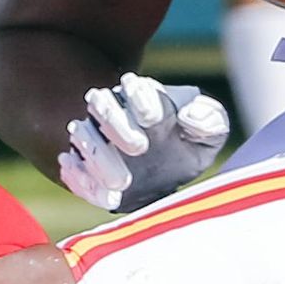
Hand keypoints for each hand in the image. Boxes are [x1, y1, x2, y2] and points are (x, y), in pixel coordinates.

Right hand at [59, 73, 231, 212]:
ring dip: (98, 158)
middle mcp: (113, 110)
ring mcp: (94, 135)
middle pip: (102, 106)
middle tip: (140, 148)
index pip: (136, 88)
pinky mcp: (83, 163)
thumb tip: (190, 116)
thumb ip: (211, 119)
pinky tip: (101, 195)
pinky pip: (73, 167)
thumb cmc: (189, 142)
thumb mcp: (211, 132)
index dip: (141, 100)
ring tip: (121, 183)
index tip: (153, 119)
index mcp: (146, 96)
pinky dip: (80, 179)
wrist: (167, 171)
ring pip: (83, 136)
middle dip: (117, 125)